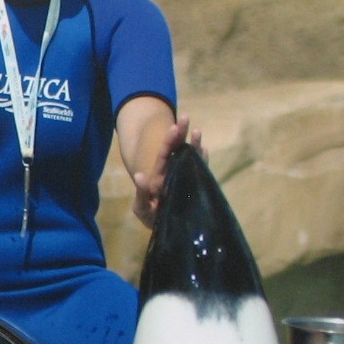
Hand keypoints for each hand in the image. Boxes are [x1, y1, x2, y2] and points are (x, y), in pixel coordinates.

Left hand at [131, 114, 204, 228]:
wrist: (164, 225)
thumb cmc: (150, 216)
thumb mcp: (141, 208)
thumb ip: (140, 193)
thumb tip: (139, 175)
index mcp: (159, 176)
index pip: (164, 155)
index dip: (168, 142)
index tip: (173, 128)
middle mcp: (171, 173)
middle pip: (176, 150)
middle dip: (181, 135)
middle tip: (185, 118)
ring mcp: (183, 178)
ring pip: (189, 157)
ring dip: (194, 145)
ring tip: (197, 131)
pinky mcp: (193, 186)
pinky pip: (199, 170)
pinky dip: (202, 160)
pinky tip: (205, 150)